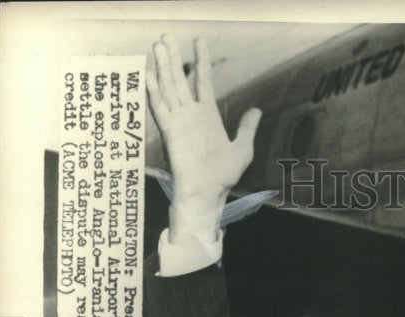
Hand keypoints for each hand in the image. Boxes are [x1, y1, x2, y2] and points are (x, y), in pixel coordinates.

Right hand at [147, 35, 260, 241]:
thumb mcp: (243, 149)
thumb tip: (256, 110)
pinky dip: (153, 90)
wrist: (209, 193)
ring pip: (169, 87)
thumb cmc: (224, 176)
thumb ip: (246, 128)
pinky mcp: (170, 131)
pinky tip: (148, 73)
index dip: (200, 61)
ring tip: (158, 45)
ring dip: (162, 66)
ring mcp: (179, 121)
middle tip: (167, 36)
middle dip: (174, 57)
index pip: (202, 81)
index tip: (199, 42)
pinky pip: (160, 107)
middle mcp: (191, 114)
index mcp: (207, 116)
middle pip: (180, 79)